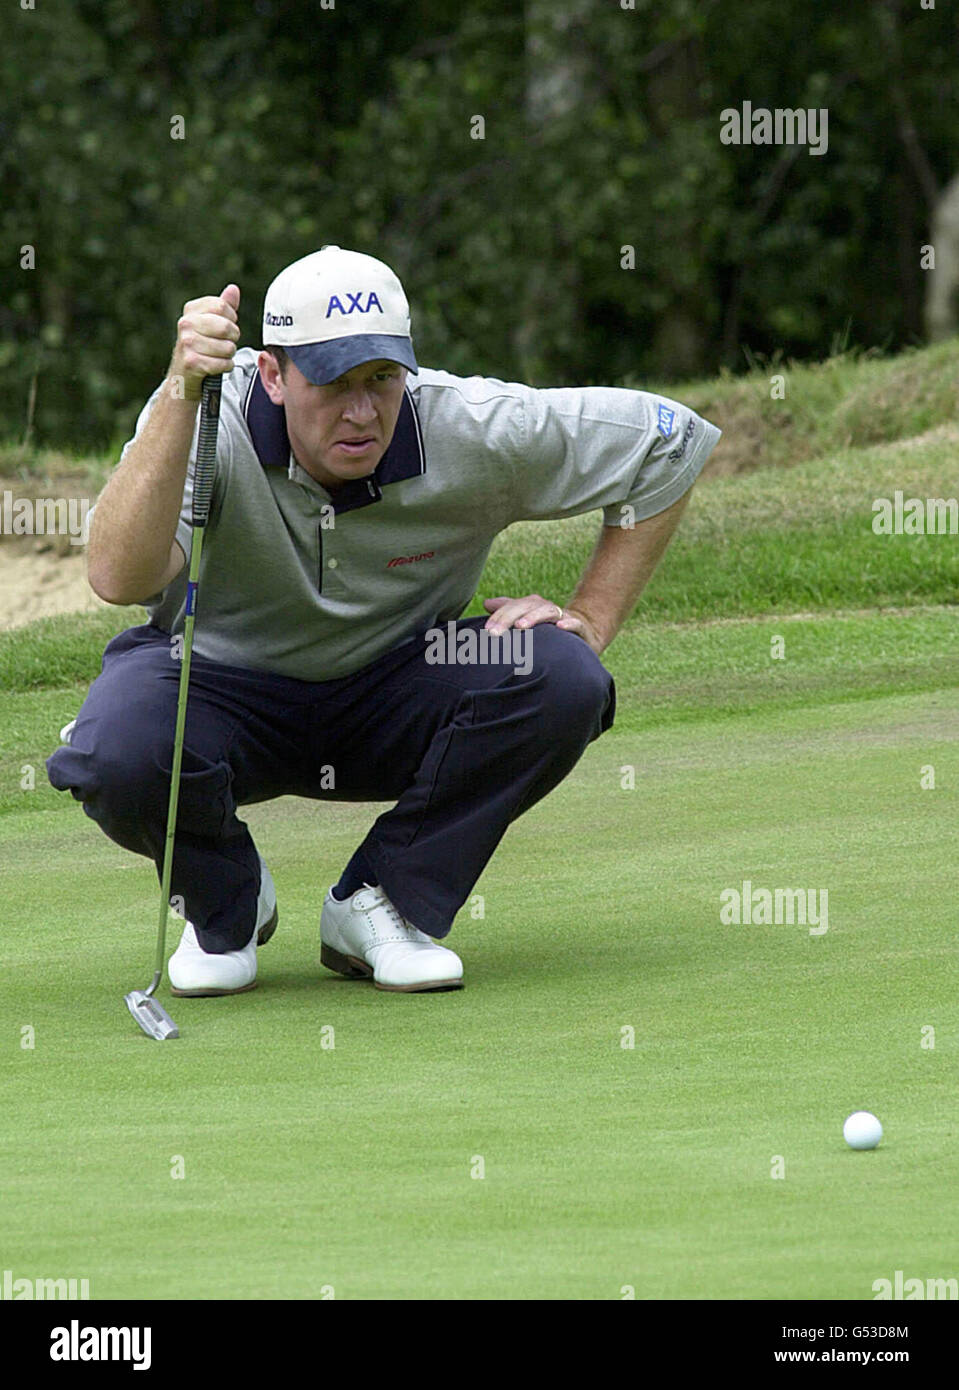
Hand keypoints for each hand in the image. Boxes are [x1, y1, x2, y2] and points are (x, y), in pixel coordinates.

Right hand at [168, 284, 240, 399]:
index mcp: (191, 310)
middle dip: (232, 338)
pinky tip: (216, 366)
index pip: (222, 306)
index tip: (225, 327)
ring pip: (228, 347)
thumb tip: (233, 289)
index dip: (231, 319)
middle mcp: (185, 324)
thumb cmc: (201, 347)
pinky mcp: (192, 362)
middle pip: (226, 326)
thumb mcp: (211, 324)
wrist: (183, 376)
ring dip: (229, 355)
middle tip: (224, 344)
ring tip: (218, 355)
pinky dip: (225, 367)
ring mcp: (187, 343)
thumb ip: (223, 307)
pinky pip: (224, 363)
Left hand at [482, 595, 605, 654]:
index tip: (487, 629)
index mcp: (532, 606)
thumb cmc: (548, 628)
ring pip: (548, 612)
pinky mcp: (580, 628)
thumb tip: (486, 602)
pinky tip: (559, 627)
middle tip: (495, 631)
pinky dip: (568, 624)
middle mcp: (546, 608)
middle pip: (527, 606)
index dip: (499, 616)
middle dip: (510, 617)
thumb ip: (508, 610)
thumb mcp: (526, 619)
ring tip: (521, 627)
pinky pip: (575, 623)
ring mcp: (563, 617)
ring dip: (534, 617)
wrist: (582, 632)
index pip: (513, 606)